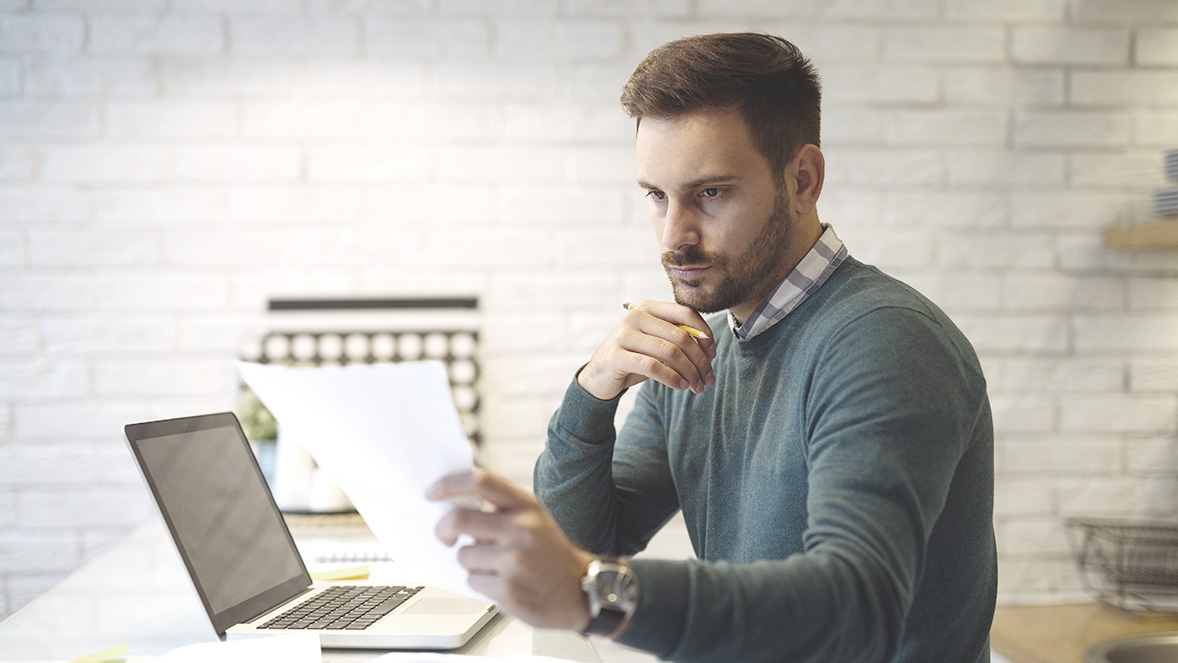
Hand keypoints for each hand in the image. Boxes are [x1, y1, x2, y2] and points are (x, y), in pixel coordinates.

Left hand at [427, 468, 595, 630]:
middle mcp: (521, 529)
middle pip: (459, 519)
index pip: (480, 481)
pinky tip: (503, 583)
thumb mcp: (534, 519)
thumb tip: (454, 505)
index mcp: (526, 506)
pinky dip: (482, 583)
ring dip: (470, 563)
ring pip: (463, 555)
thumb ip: (500, 510)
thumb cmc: (552, 555)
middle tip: (443, 536)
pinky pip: (473, 581)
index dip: (449, 484)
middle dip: (442, 529)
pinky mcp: (508, 588)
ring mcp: (515, 560)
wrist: (581, 592)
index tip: (432, 493)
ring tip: (495, 567)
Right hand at [577, 300, 716, 400]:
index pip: (686, 313)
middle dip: (700, 360)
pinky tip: (681, 386)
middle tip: (709, 379)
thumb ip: (677, 338)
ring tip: (697, 386)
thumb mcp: (657, 343)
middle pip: (681, 336)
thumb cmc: (635, 358)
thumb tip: (708, 349)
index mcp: (648, 307)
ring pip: (670, 352)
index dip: (705, 333)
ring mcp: (624, 335)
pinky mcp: (617, 356)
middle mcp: (635, 316)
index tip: (713, 354)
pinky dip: (672, 378)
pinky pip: (653, 366)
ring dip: (689, 372)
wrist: (600, 376)